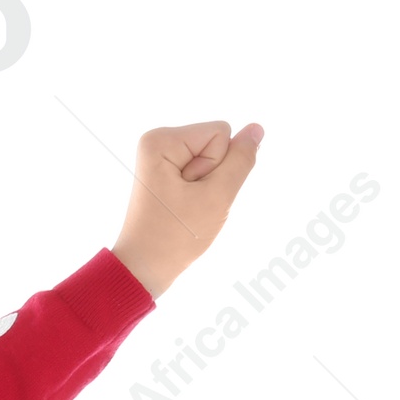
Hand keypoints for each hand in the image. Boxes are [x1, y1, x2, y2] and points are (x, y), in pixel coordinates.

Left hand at [110, 121, 263, 299]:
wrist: (143, 270)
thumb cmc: (175, 237)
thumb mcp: (218, 196)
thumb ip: (242, 160)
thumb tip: (256, 129)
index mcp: (161, 140)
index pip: (220, 133)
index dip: (217, 167)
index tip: (191, 194)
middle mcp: (157, 142)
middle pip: (216, 144)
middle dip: (211, 178)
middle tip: (188, 206)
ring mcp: (160, 160)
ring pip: (212, 161)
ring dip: (207, 189)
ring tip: (184, 210)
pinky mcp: (165, 175)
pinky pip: (202, 174)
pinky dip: (199, 194)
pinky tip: (183, 211)